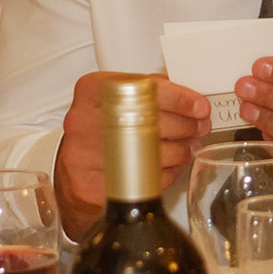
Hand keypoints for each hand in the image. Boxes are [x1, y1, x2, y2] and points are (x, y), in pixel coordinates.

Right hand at [55, 72, 211, 236]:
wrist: (73, 166)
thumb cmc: (99, 127)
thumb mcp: (115, 97)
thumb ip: (147, 91)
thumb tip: (188, 99)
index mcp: (91, 90)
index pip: (142, 89)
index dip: (178, 99)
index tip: (199, 107)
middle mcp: (84, 120)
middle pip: (150, 123)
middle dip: (185, 125)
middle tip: (199, 127)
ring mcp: (85, 153)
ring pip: (151, 154)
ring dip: (180, 151)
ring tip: (187, 146)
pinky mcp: (91, 183)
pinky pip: (143, 179)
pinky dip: (166, 172)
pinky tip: (170, 165)